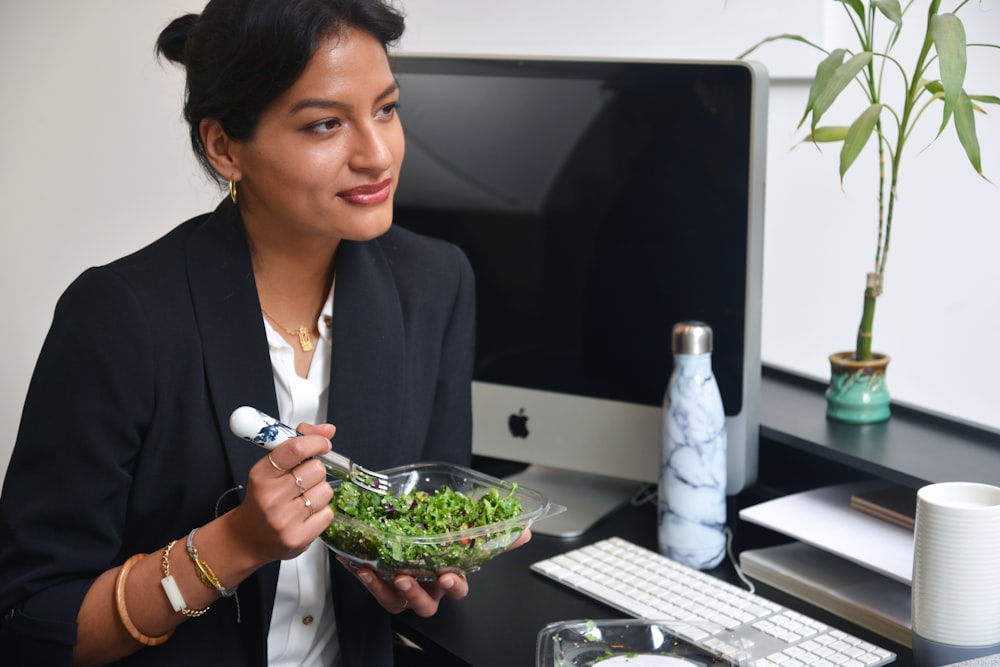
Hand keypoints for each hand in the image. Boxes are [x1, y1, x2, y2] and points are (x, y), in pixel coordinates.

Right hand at [228, 422, 336, 562]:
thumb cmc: (262, 499)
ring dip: (319, 492)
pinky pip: (328, 513)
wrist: (248, 538)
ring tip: (302, 498)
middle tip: (303, 479)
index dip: (316, 441)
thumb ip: (297, 443)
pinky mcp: (298, 537)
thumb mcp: (270, 467)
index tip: (323, 443)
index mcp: (262, 475)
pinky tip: (305, 514)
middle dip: (315, 471)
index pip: (295, 448)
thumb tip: (328, 430)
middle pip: (316, 469)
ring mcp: (285, 519)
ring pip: (325, 491)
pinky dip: (321, 512)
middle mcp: (271, 497)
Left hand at [340, 528, 531, 616]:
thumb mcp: (463, 531)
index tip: (447, 574)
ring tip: (378, 570)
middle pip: (426, 603)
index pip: (457, 588)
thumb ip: (494, 534)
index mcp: (448, 576)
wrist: (407, 537)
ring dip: (386, 588)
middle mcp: (427, 589)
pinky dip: (363, 575)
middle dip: (417, 593)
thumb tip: (525, 530)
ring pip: (397, 602)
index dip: (453, 584)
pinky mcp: (381, 587)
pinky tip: (354, 559)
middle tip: (407, 577)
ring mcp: (403, 591)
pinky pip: (372, 588)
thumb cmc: (438, 540)